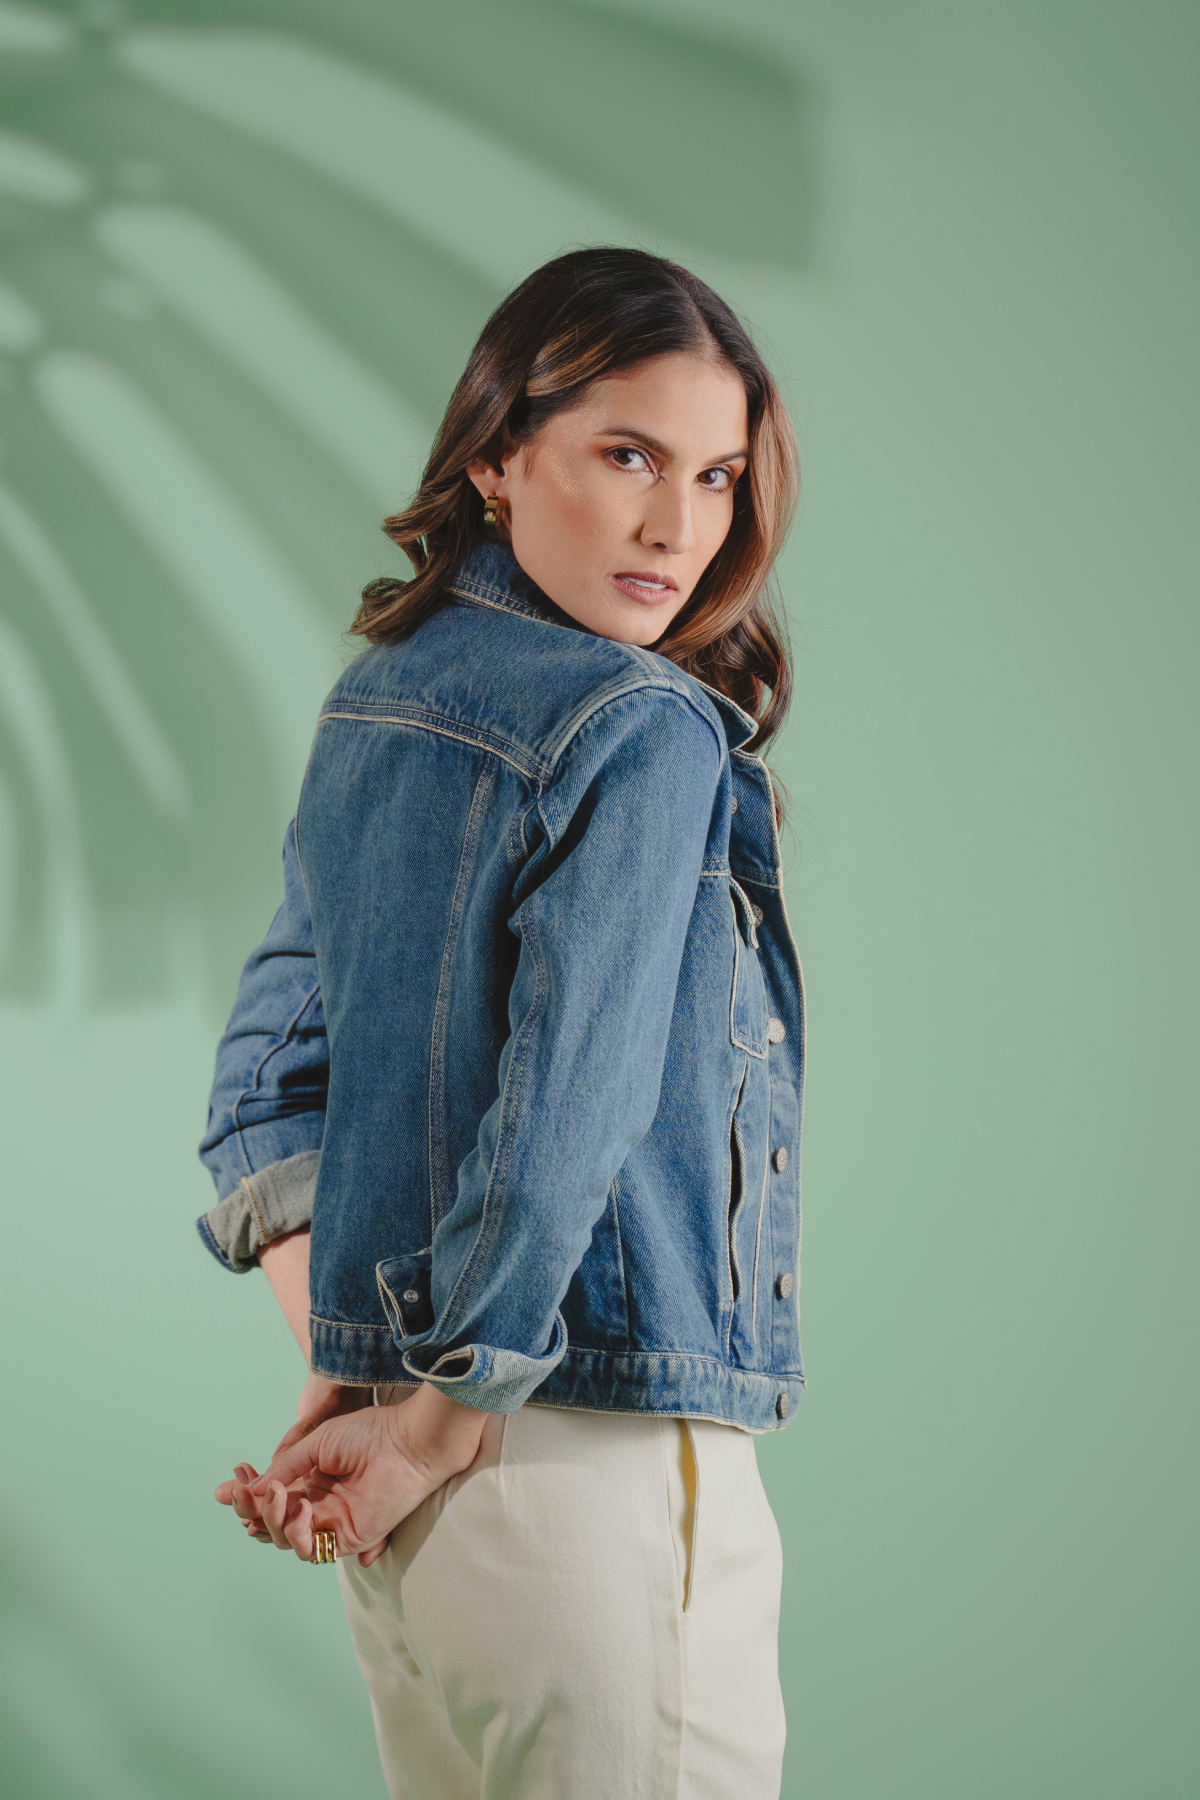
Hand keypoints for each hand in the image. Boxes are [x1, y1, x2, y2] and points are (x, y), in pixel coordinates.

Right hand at [217, 1384, 485, 1565]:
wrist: (406, 1440)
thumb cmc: (369, 1433)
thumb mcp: (315, 1443)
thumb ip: (284, 1467)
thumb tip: (252, 1488)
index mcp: (312, 1481)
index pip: (270, 1498)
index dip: (247, 1494)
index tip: (229, 1482)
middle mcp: (319, 1505)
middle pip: (271, 1523)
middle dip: (249, 1509)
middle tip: (239, 1492)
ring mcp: (332, 1523)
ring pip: (285, 1539)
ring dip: (270, 1520)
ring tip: (278, 1494)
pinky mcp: (348, 1538)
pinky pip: (311, 1549)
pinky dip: (298, 1533)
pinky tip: (302, 1508)